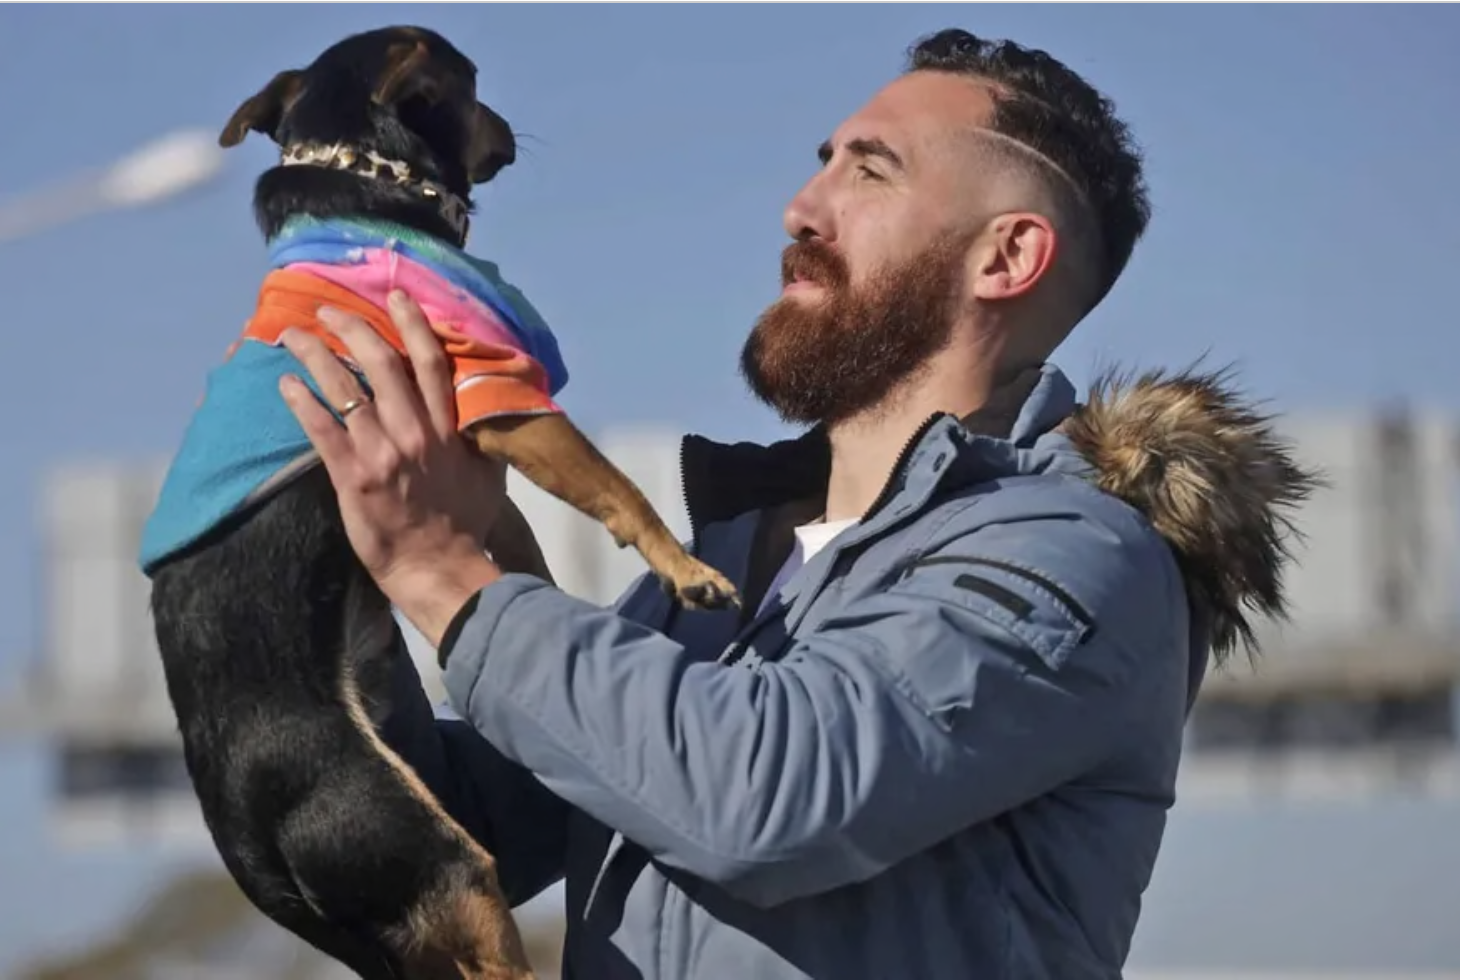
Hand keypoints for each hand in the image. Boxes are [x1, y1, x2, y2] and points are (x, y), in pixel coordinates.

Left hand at [278, 290, 503, 645]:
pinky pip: (322, 429)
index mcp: (449, 429)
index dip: (413, 324)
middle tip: (327, 310)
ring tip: (292, 336)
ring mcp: (383, 452)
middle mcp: (416, 432)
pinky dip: (302, 402)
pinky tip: (285, 384)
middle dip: (352, 328)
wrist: (440, 567)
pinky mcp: (354, 477)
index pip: (430, 363)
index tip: (396, 296)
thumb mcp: (488, 473)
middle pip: (382, 363)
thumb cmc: (465, 524)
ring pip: (344, 388)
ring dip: (315, 356)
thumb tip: (482, 409)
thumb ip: (479, 437)